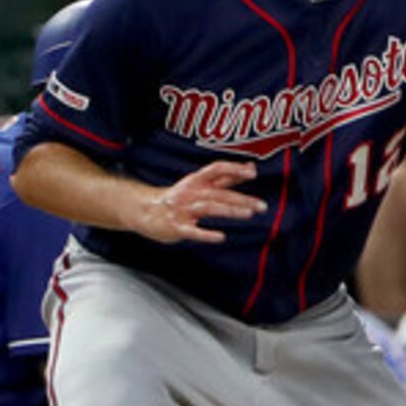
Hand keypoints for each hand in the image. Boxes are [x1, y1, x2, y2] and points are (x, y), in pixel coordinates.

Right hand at [136, 159, 264, 243]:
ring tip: (248, 214)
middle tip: (262, 206)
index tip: (252, 174)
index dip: (234, 169)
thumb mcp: (199, 184)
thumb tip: (251, 168)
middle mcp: (190, 193)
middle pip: (218, 193)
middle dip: (241, 199)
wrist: (143, 211)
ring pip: (208, 208)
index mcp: (197, 181)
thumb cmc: (179, 197)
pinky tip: (220, 237)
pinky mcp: (176, 227)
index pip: (216, 169)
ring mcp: (182, 210)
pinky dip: (206, 234)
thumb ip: (225, 178)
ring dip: (229, 210)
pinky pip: (192, 231)